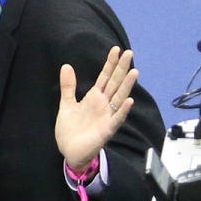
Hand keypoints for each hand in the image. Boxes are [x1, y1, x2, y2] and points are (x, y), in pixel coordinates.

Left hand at [55, 46, 136, 172]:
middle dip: (121, 69)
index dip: (110, 64)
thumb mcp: (66, 104)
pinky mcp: (106, 130)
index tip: (116, 49)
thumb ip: (68, 86)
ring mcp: (107, 116)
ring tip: (134, 71)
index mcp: (94, 97)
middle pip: (115, 83)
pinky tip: (128, 100)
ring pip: (119, 98)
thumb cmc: (70, 129)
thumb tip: (66, 65)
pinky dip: (123, 110)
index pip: (105, 77)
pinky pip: (117, 119)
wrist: (70, 151)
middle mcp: (104, 104)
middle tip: (129, 52)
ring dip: (126, 85)